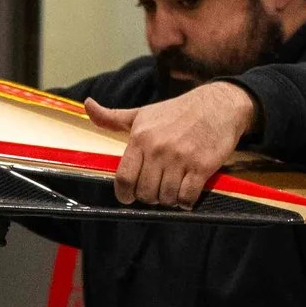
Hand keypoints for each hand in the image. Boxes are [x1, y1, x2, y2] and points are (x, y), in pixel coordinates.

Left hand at [85, 78, 257, 207]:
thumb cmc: (177, 111)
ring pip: (166, 197)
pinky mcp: (202, 166)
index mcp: (140, 138)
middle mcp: (158, 149)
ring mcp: (181, 158)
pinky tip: (187, 193)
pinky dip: (186, 202)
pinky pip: (187, 197)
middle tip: (156, 190)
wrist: (219, 104)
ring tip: (172, 190)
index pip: (123, 178)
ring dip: (168, 200)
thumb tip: (87, 104)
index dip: (124, 194)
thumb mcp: (142, 113)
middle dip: (149, 197)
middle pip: (145, 192)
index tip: (130, 197)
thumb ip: (112, 117)